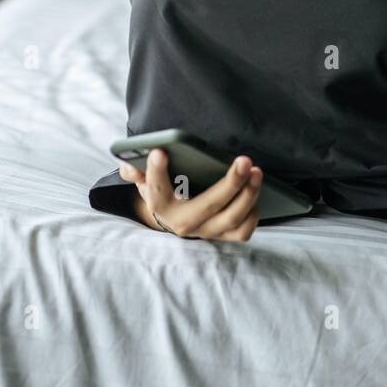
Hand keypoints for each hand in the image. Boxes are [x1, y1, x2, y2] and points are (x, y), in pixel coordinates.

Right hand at [119, 148, 262, 241]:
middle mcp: (183, 222)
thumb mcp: (143, 177)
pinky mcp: (223, 235)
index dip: (156, 171)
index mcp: (160, 204)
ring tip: (256, 171)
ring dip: (248, 195)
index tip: (159, 151)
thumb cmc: (162, 186)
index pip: (156, 188)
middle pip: (208, 206)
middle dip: (230, 183)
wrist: (172, 214)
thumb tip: (130, 164)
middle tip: (245, 160)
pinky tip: (255, 191)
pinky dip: (252, 214)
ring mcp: (205, 231)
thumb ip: (133, 168)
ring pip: (231, 219)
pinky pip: (243, 232)